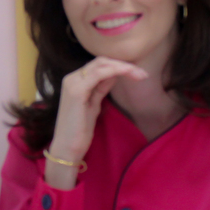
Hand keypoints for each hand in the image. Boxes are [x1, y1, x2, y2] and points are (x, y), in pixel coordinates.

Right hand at [46, 57, 146, 188]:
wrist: (66, 148)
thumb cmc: (79, 131)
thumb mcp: (93, 104)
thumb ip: (101, 88)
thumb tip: (114, 75)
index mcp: (74, 81)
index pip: (99, 65)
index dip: (119, 66)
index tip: (137, 73)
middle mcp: (71, 78)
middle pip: (101, 61)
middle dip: (124, 64)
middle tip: (143, 74)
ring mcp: (73, 83)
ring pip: (101, 64)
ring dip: (123, 67)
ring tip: (140, 75)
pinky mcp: (77, 91)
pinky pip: (99, 74)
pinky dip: (115, 71)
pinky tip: (128, 73)